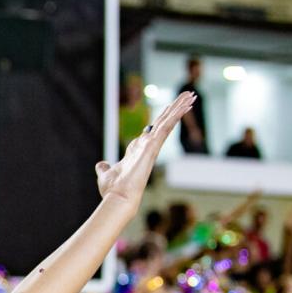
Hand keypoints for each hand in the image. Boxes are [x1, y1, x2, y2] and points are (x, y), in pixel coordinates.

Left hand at [94, 92, 194, 208]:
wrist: (118, 197)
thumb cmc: (113, 189)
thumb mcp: (105, 174)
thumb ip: (104, 168)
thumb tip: (101, 165)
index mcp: (138, 150)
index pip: (152, 130)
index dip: (160, 119)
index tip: (168, 109)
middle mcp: (148, 147)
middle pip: (163, 123)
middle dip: (174, 109)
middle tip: (186, 95)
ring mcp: (152, 146)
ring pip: (168, 122)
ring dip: (179, 108)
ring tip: (191, 95)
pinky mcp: (153, 146)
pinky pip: (167, 127)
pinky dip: (176, 116)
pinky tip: (186, 105)